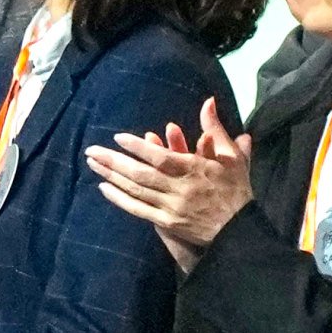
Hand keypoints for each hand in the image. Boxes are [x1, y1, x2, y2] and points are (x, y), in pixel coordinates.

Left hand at [85, 106, 254, 266]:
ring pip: (136, 191)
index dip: (139, 148)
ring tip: (92, 164)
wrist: (240, 231)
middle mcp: (180, 189)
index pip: (161, 158)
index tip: (118, 137)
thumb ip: (215, 129)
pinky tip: (104, 188)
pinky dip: (120, 199)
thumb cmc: (235, 189)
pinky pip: (138, 210)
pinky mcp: (167, 223)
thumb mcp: (231, 156)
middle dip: (114, 162)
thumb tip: (209, 101)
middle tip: (91, 150)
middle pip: (141, 174)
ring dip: (112, 177)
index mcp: (194, 170)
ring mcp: (171, 208)